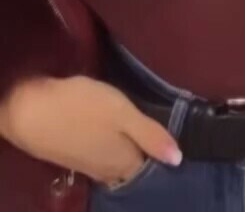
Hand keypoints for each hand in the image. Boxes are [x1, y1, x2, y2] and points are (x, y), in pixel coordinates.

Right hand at [0, 74, 182, 187]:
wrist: (31, 113)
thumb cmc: (82, 107)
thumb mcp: (122, 113)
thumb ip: (151, 135)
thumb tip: (179, 159)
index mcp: (126, 163)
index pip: (153, 167)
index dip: (164, 154)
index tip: (177, 139)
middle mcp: (109, 171)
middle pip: (135, 169)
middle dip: (148, 155)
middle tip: (160, 135)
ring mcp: (90, 166)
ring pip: (118, 164)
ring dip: (130, 153)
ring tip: (141, 134)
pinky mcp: (75, 157)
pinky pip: (103, 159)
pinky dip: (112, 151)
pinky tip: (113, 136)